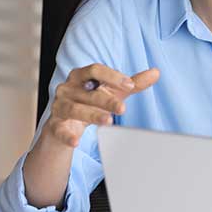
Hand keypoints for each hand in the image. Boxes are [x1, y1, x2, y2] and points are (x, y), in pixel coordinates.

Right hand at [42, 64, 159, 148]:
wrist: (66, 123)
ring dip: (92, 115)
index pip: (95, 70)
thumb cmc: (91, 100)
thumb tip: (156, 73)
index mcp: (81, 76)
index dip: (112, 76)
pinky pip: (59, 130)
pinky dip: (68, 136)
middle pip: (87, 92)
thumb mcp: (113, 92)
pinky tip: (76, 141)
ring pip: (74, 109)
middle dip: (105, 100)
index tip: (130, 84)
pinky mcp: (55, 125)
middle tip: (122, 108)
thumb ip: (134, 83)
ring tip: (108, 121)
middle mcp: (67, 89)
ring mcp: (59, 106)